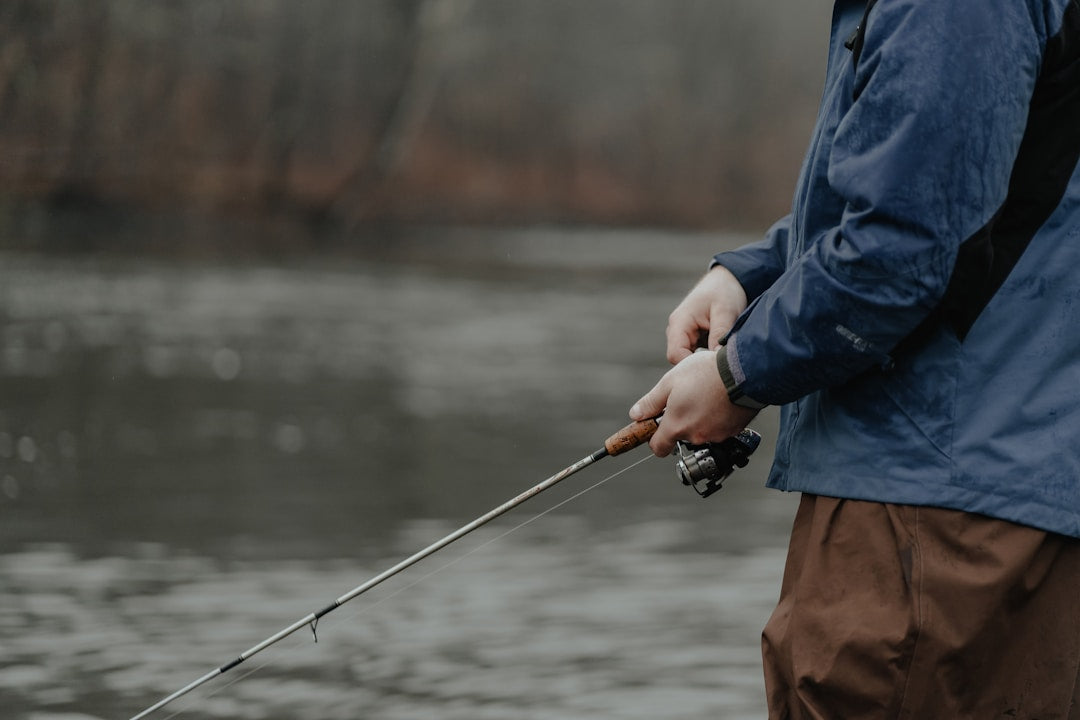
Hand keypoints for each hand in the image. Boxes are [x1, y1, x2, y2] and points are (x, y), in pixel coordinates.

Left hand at [629, 350, 758, 456]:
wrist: (744, 371)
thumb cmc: (706, 373)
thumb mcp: (670, 381)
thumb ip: (651, 402)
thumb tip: (636, 415)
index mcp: (677, 426)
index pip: (658, 448)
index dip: (654, 438)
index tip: (654, 428)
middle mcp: (696, 436)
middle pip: (681, 436)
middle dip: (680, 421)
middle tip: (685, 398)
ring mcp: (716, 436)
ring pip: (701, 431)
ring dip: (700, 419)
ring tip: (705, 395)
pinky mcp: (733, 431)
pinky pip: (719, 428)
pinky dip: (717, 418)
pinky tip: (719, 400)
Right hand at [666, 265, 747, 364]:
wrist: (728, 279)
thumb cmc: (725, 292)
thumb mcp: (725, 311)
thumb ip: (719, 334)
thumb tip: (716, 361)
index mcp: (679, 323)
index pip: (675, 355)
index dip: (692, 365)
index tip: (714, 366)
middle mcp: (676, 329)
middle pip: (680, 359)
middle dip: (699, 364)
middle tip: (720, 364)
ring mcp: (683, 333)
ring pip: (688, 357)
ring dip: (704, 359)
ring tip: (722, 355)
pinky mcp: (692, 336)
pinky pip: (695, 353)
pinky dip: (707, 354)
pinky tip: (721, 351)